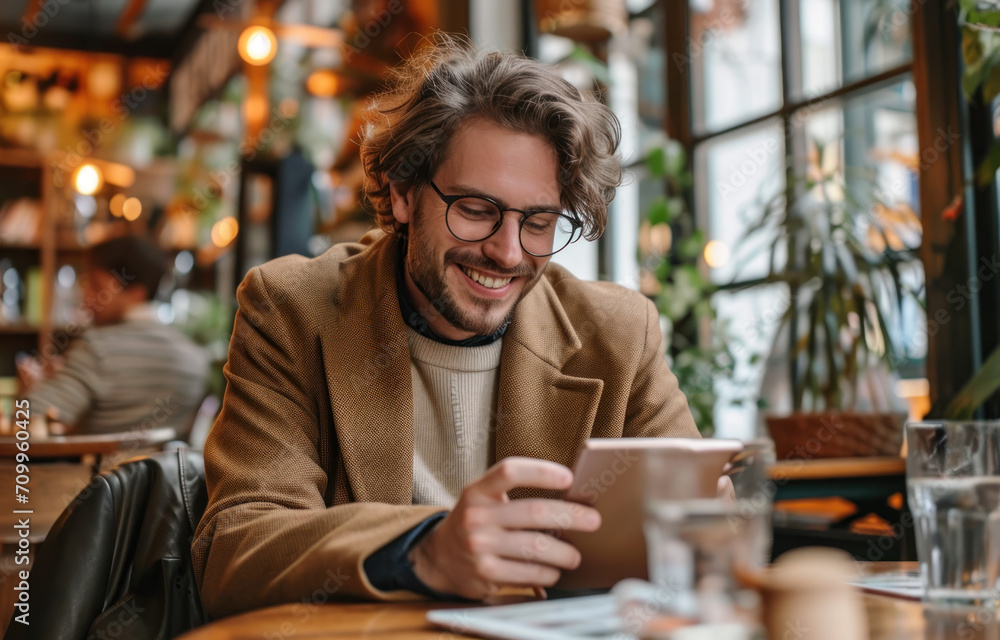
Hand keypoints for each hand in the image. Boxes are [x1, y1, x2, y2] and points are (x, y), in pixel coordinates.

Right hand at [407, 457, 600, 598]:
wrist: (439, 557)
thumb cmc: (475, 522)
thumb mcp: (484, 500)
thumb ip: (515, 495)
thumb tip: (570, 499)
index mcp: (477, 491)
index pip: (510, 472)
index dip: (542, 472)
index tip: (569, 478)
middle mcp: (476, 516)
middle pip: (535, 511)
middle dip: (572, 516)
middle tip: (593, 520)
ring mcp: (480, 546)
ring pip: (537, 547)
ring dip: (565, 553)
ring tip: (575, 555)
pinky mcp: (486, 573)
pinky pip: (530, 573)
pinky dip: (549, 573)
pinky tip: (554, 571)